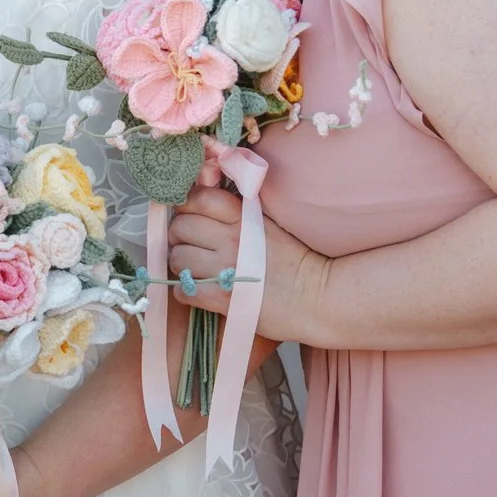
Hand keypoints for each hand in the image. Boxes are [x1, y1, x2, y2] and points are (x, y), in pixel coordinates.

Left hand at [168, 187, 331, 340]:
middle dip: (179, 235)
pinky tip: (199, 289)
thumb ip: (239, 210)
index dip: (187, 206)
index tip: (191, 216)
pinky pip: (183, 289)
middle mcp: (232, 239)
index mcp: (244, 217)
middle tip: (190, 243)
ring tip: (195, 267)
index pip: (198, 198)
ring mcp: (226, 269)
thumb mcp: (269, 223)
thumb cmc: (295, 260)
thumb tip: (205, 197)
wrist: (318, 298)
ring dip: (180, 262)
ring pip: (177, 257)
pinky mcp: (223, 298)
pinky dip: (185, 290)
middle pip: (181, 227)